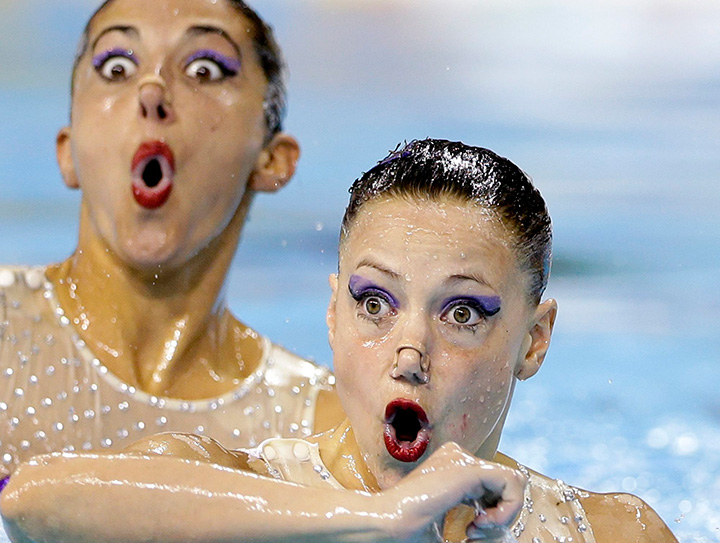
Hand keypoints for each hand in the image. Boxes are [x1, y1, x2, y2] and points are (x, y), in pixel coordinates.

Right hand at [381, 442, 525, 542]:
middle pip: (504, 484)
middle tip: (475, 533)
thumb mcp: (449, 529)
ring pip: (513, 480)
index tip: (471, 534)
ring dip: (505, 513)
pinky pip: (512, 482)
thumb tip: (506, 537)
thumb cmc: (406, 531)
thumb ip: (476, 529)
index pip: (492, 487)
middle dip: (500, 515)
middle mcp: (457, 460)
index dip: (493, 515)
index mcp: (451, 471)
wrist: (384, 525)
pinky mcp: (468, 468)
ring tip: (478, 528)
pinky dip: (508, 508)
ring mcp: (462, 460)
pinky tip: (484, 522)